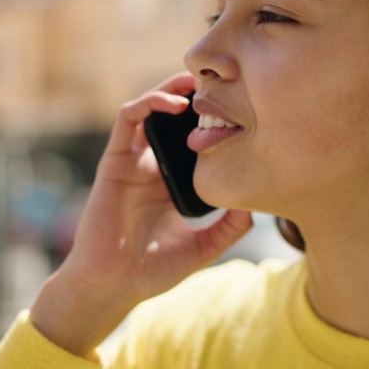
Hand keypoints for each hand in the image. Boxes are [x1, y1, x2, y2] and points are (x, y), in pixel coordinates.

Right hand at [31, 72, 252, 355]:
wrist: (112, 285)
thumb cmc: (152, 270)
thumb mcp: (203, 248)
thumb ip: (229, 229)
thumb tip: (256, 208)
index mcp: (172, 182)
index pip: (192, 140)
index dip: (212, 121)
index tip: (240, 111)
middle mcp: (152, 166)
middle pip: (172, 118)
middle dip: (193, 95)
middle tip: (220, 83)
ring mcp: (132, 161)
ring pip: (150, 108)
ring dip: (172, 89)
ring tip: (197, 82)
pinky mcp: (114, 160)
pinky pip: (128, 119)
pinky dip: (149, 102)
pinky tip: (174, 104)